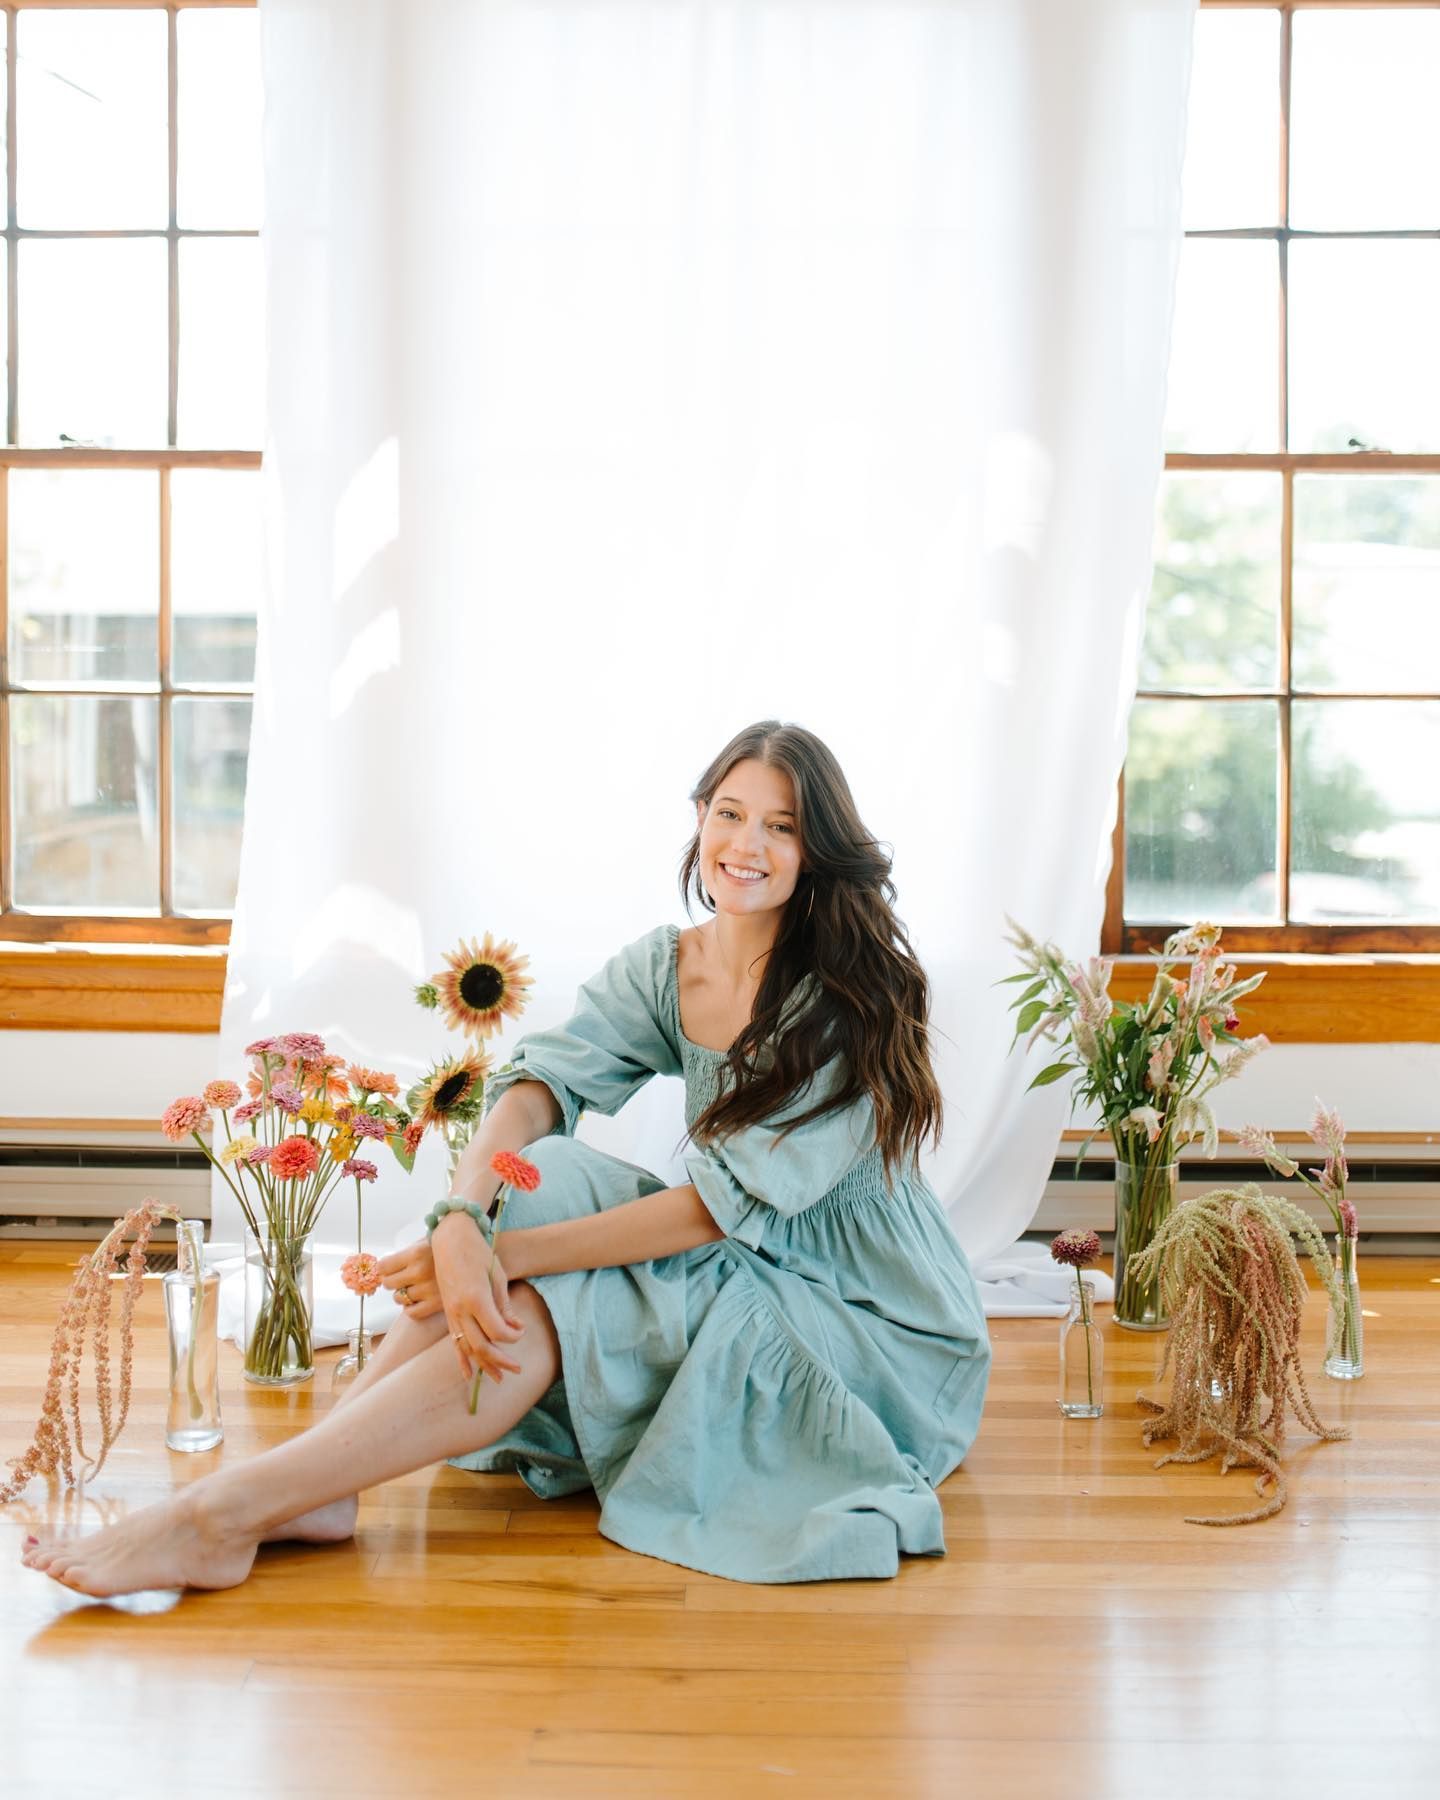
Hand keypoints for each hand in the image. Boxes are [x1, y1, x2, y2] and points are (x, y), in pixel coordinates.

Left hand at [376, 1237, 442, 1318]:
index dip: (385, 1268)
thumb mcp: (426, 1242)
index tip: (390, 1269)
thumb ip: (405, 1255)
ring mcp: (428, 1289)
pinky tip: (420, 1299)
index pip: (383, 1267)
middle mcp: (420, 1271)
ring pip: (399, 1299)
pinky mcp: (437, 1304)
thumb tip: (382, 1268)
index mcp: (416, 1253)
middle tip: (404, 1278)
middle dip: (394, 1281)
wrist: (477, 1255)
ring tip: (415, 1288)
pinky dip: (411, 1308)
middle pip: (389, 1284)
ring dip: (403, 1295)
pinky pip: (412, 1312)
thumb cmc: (447, 1247)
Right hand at [430, 1212, 525, 1383]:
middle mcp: (460, 1309)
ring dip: (483, 1365)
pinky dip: (461, 1360)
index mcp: (475, 1298)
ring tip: (499, 1378)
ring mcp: (451, 1313)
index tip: (522, 1332)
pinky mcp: (447, 1313)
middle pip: (481, 1345)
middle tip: (517, 1369)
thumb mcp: (497, 1275)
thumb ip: (504, 1305)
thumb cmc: (478, 1252)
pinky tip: (468, 1376)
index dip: (512, 1337)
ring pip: (467, 1348)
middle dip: (500, 1360)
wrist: (450, 1239)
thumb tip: (516, 1328)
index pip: (496, 1330)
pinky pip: (453, 1342)